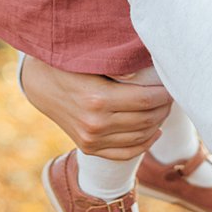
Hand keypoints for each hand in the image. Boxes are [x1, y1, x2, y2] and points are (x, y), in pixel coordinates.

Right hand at [19, 56, 172, 159]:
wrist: (39, 83)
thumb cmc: (67, 63)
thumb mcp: (90, 58)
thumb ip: (120, 64)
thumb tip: (153, 68)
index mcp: (98, 98)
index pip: (146, 100)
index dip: (164, 93)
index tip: (172, 84)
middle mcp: (96, 123)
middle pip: (146, 119)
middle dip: (164, 107)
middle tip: (171, 95)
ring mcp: (92, 139)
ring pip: (140, 136)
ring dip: (157, 123)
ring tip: (163, 108)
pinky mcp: (89, 147)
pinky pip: (126, 152)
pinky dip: (144, 143)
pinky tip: (154, 131)